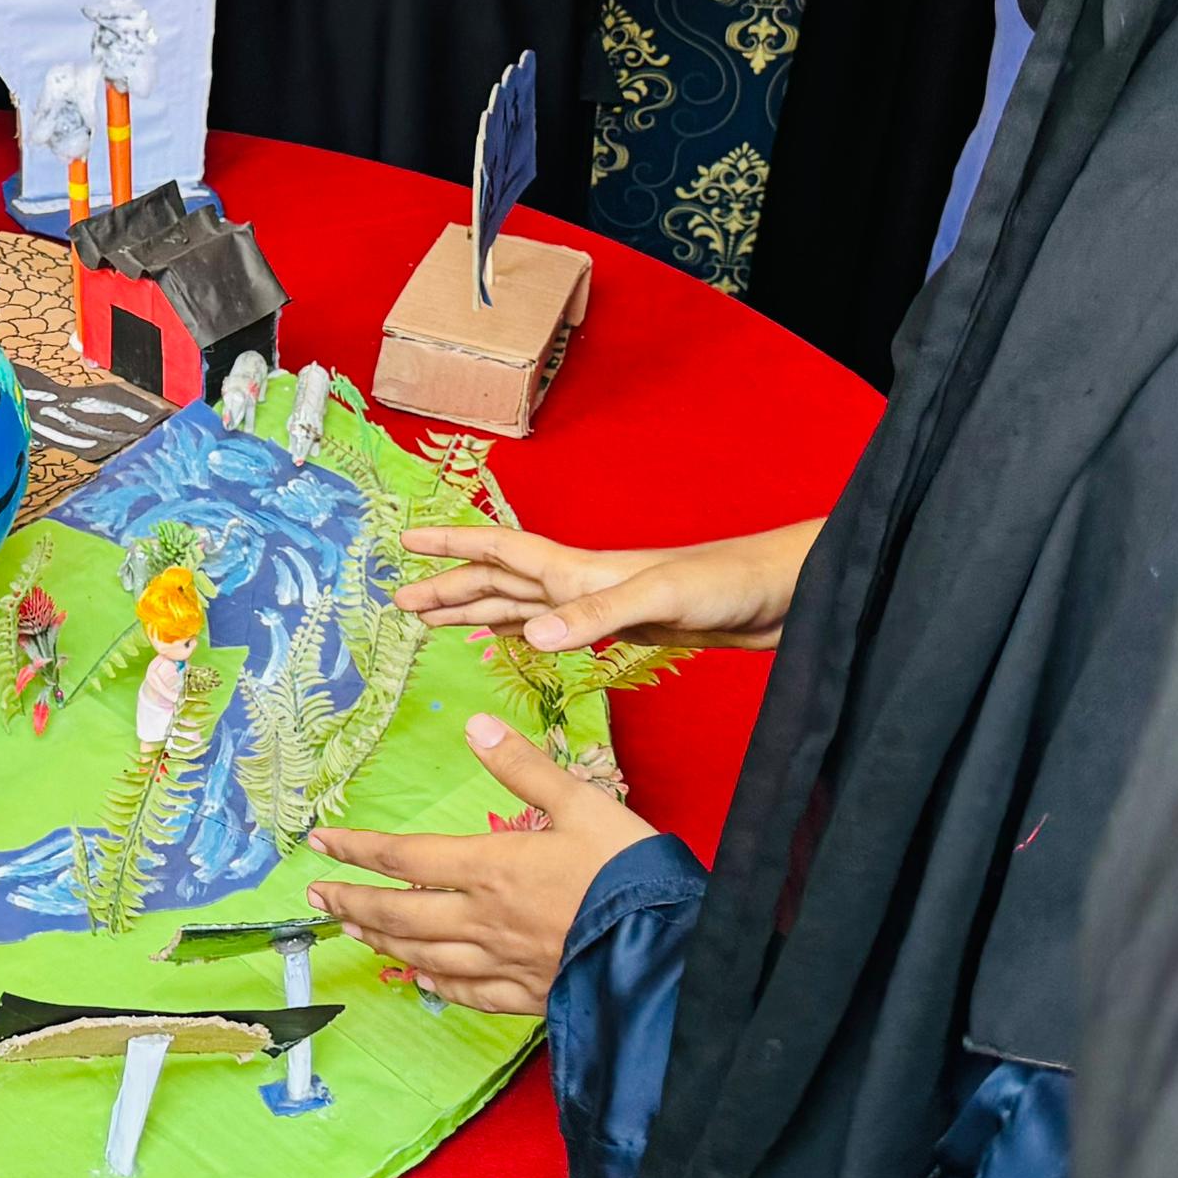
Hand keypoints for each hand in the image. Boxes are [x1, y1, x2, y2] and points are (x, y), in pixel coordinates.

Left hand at [307, 715, 647, 1016]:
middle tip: (318, 899)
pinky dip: (435, 983)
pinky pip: (466, 992)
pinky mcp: (526, 994)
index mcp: (491, 866)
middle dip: (353, 903)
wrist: (670, 948)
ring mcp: (501, 961)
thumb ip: (525, 768)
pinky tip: (422, 979)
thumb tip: (475, 726)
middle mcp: (483, 918)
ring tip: (354, 932)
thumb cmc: (628, 872)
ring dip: (382, 941)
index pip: (405, 856)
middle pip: (399, 913)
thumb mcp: (582, 802)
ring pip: (423, 954)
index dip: (358, 849)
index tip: (320, 845)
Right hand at [396, 518, 820, 654]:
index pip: (500, 549)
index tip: (404, 539)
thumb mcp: (658, 598)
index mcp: (579, 569)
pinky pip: (553, 628)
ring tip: (433, 618)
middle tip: (398, 601)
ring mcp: (598, 605)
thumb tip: (528, 637)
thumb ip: (594, 616)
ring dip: (476, 610)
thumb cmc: (726, 585)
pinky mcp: (622, 629)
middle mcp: (580, 582)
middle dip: (448, 588)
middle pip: (499, 581)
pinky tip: (510, 636)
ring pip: (520, 605)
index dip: (451, 544)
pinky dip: (521, 631)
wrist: (779, 597)